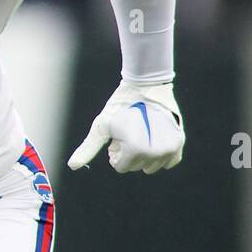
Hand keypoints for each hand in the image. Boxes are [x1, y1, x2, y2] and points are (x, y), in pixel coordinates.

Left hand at [67, 81, 184, 173]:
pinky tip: (154, 140)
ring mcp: (169, 147)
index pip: (121, 167)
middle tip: (129, 131)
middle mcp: (155, 152)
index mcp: (135, 150)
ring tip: (141, 132)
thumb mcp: (101, 126)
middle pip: (136, 166)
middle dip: (129, 152)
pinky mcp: (179, 142)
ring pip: (152, 166)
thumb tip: (72, 166)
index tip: (117, 135)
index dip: (115, 151)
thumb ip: (88, 148)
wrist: (146, 84)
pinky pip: (170, 161)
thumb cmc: (119, 105)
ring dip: (144, 154)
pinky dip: (162, 156)